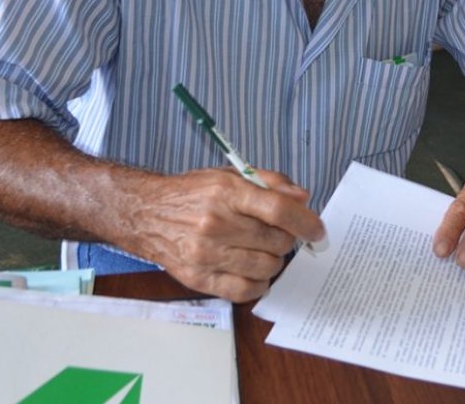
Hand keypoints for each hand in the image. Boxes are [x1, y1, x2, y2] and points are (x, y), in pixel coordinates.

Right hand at [122, 168, 324, 301]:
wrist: (146, 214)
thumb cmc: (192, 193)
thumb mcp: (229, 175)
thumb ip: (270, 182)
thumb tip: (303, 199)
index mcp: (226, 192)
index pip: (277, 210)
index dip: (305, 222)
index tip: (317, 230)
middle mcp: (215, 223)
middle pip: (276, 241)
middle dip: (286, 240)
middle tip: (278, 235)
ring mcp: (206, 254)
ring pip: (266, 268)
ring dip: (274, 261)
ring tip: (262, 250)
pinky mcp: (198, 278)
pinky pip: (245, 290)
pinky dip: (258, 283)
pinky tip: (254, 271)